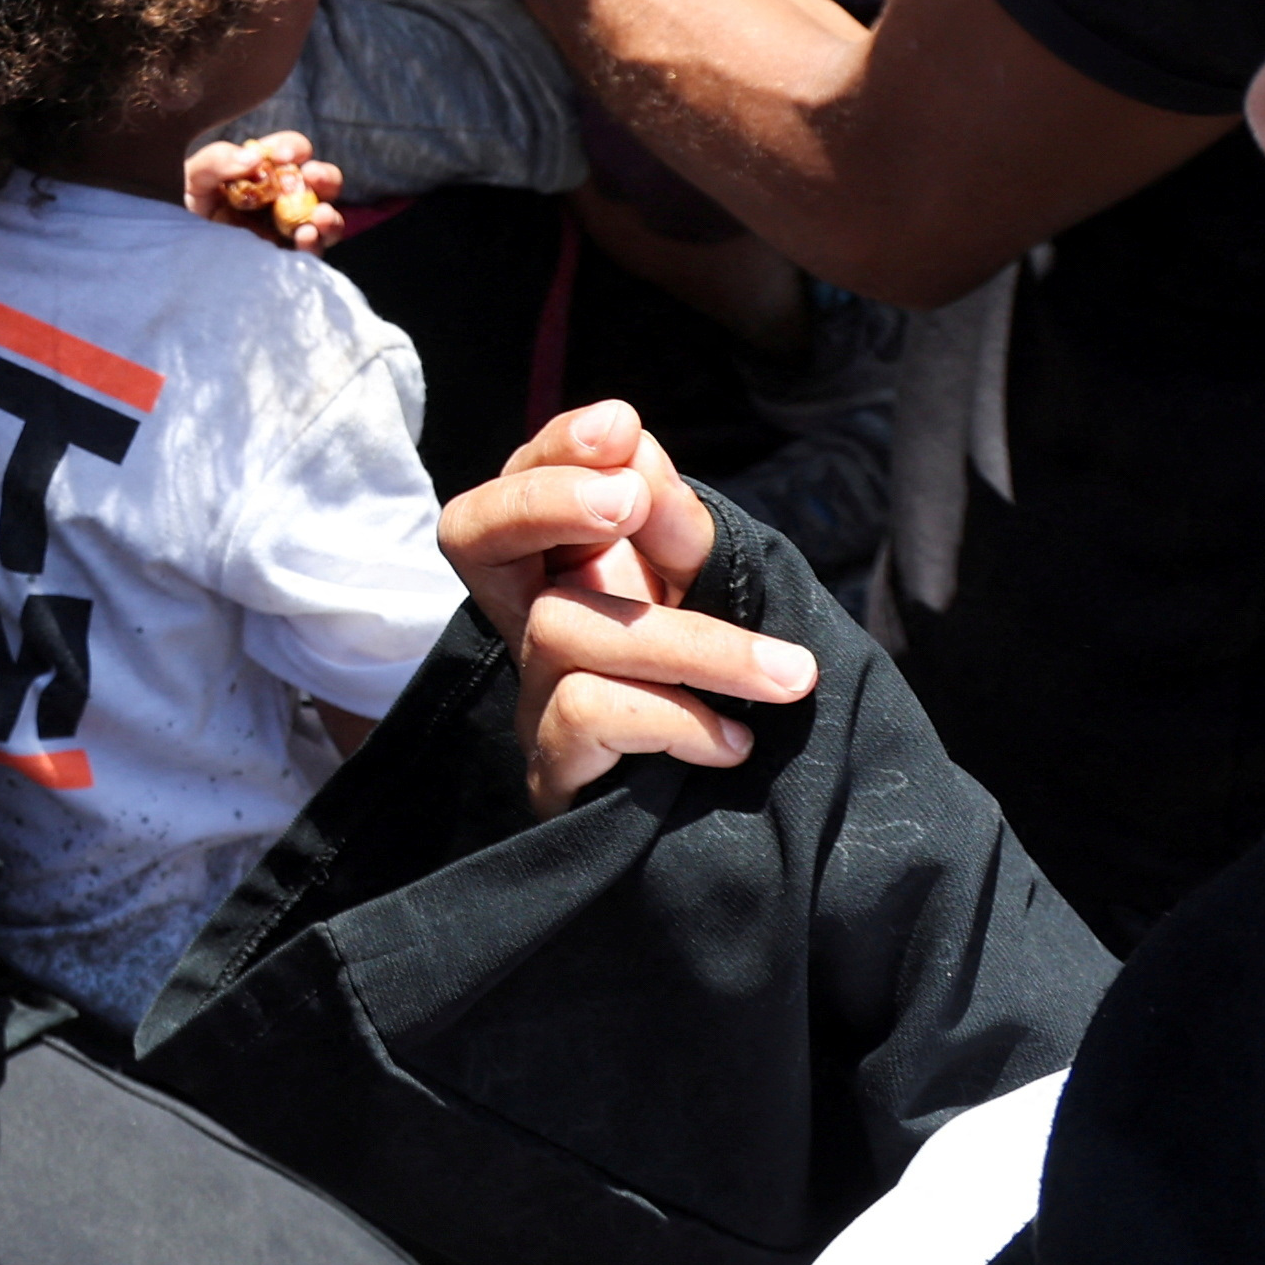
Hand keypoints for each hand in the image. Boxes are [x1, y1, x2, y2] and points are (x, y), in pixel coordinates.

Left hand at [184, 131, 346, 247]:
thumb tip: (254, 159)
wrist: (167, 254)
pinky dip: (315, 245)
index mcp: (261, 170)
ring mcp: (284, 229)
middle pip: (318, 182)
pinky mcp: (282, 259)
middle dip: (325, 177)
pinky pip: (309, 252)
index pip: (289, 151)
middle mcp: (279, 197)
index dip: (292, 148)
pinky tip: (306, 238)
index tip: (281, 156)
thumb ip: (217, 159)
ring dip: (328, 215)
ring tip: (318, 217)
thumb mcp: (190, 177)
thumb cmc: (175, 208)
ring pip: (322, 219)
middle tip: (314, 177)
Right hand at [435, 402, 813, 815]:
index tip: (620, 426)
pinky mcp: (552, 775)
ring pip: (566, 630)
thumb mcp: (709, 594)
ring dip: (692, 643)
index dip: (547, 454)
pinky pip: (583, 713)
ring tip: (788, 674)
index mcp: (559, 571)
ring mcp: (529, 703)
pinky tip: (735, 742)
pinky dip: (674, 717)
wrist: (750, 837)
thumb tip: (636, 453)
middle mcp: (525, 629)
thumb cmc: (726, 697)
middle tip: (634, 501)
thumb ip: (676, 527)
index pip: (507, 491)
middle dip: (548, 503)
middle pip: (476, 539)